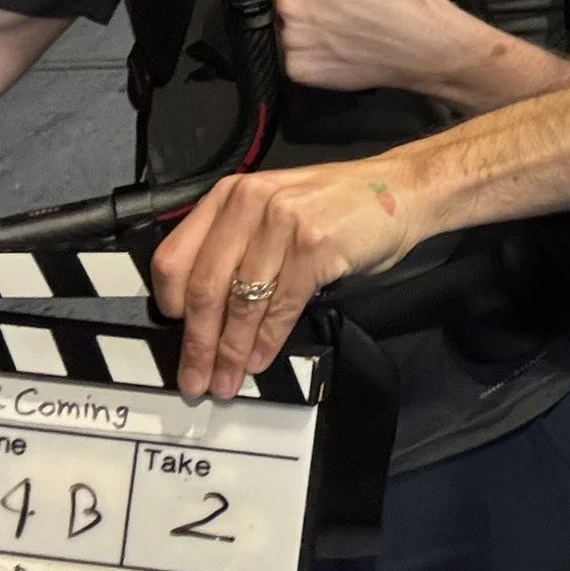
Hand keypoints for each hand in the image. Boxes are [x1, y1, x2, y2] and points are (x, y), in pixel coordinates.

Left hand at [151, 161, 420, 397]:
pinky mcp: (314, 247)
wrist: (399, 190)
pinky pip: (281, 307)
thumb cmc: (337, 206)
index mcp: (230, 195)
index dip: (170, 305)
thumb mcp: (273, 209)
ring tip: (225, 380)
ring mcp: (283, 224)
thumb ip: (236, 243)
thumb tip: (203, 310)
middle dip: (198, 343)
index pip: (175, 256)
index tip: (174, 335)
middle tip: (194, 378)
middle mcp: (249, 203)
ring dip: (230, 352)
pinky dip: (267, 342)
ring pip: (242, 303)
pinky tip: (260, 360)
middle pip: (205, 287)